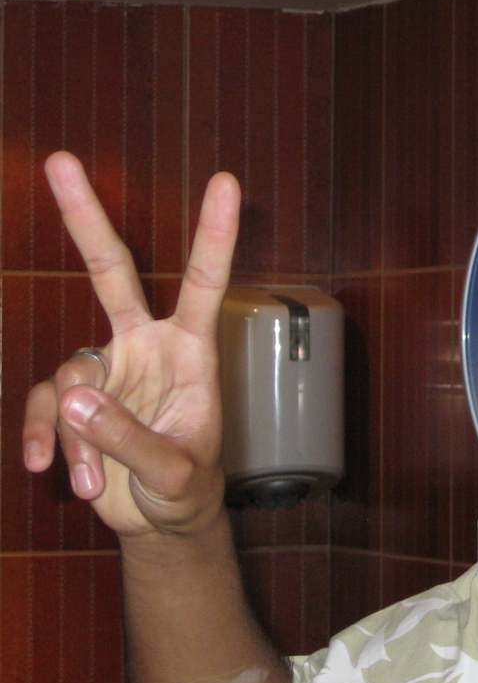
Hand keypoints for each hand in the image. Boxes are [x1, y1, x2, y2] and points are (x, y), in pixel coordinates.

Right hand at [20, 152, 240, 538]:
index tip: (227, 180)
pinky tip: (48, 472)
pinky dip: (45, 439)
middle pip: (110, 271)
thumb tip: (77, 399)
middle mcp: (145, 346)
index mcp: (191, 350)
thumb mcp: (174, 473)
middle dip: (84, 217)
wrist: (162, 522)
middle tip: (60, 160)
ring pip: (70, 372)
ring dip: (77, 433)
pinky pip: (46, 405)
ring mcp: (105, 368)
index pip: (202, 282)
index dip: (214, 234)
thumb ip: (130, 439)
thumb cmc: (188, 489)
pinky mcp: (73, 399)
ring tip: (92, 484)